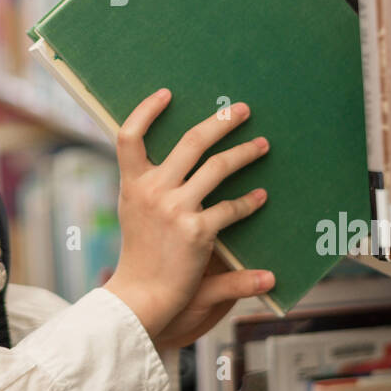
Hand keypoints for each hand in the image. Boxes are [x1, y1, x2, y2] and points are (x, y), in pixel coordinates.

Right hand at [103, 88, 271, 341]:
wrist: (141, 296)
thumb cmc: (140, 253)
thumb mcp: (134, 211)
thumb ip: (148, 182)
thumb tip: (165, 157)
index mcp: (133, 184)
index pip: (129, 136)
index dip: (146, 111)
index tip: (166, 93)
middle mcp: (152, 191)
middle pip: (190, 141)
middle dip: (220, 122)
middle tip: (241, 109)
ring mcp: (175, 209)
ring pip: (217, 167)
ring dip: (245, 153)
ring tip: (262, 145)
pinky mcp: (197, 231)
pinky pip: (230, 208)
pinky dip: (249, 201)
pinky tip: (261, 196)